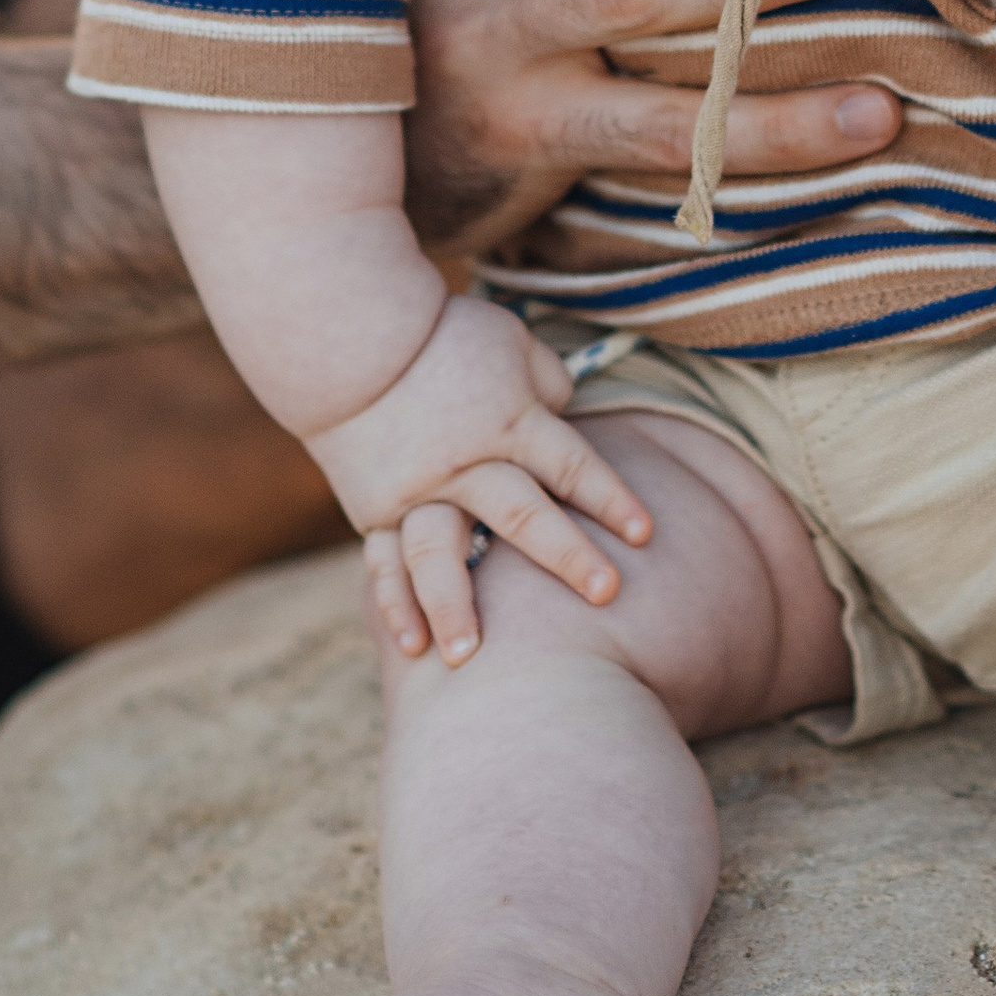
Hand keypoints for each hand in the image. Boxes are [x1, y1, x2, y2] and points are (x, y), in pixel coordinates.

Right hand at [309, 287, 652, 664]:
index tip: (646, 534)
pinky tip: (412, 645)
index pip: (571, 463)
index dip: (611, 497)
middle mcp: (467, 460)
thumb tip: (569, 415)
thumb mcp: (509, 343)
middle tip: (606, 593)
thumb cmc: (443, 337)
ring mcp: (418, 490)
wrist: (348, 338)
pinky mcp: (377, 509)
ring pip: (441, 550)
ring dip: (457, 604)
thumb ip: (547, 384)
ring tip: (471, 658)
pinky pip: (385, 562)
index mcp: (510, 418)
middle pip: (523, 511)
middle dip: (566, 554)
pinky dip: (395, 603)